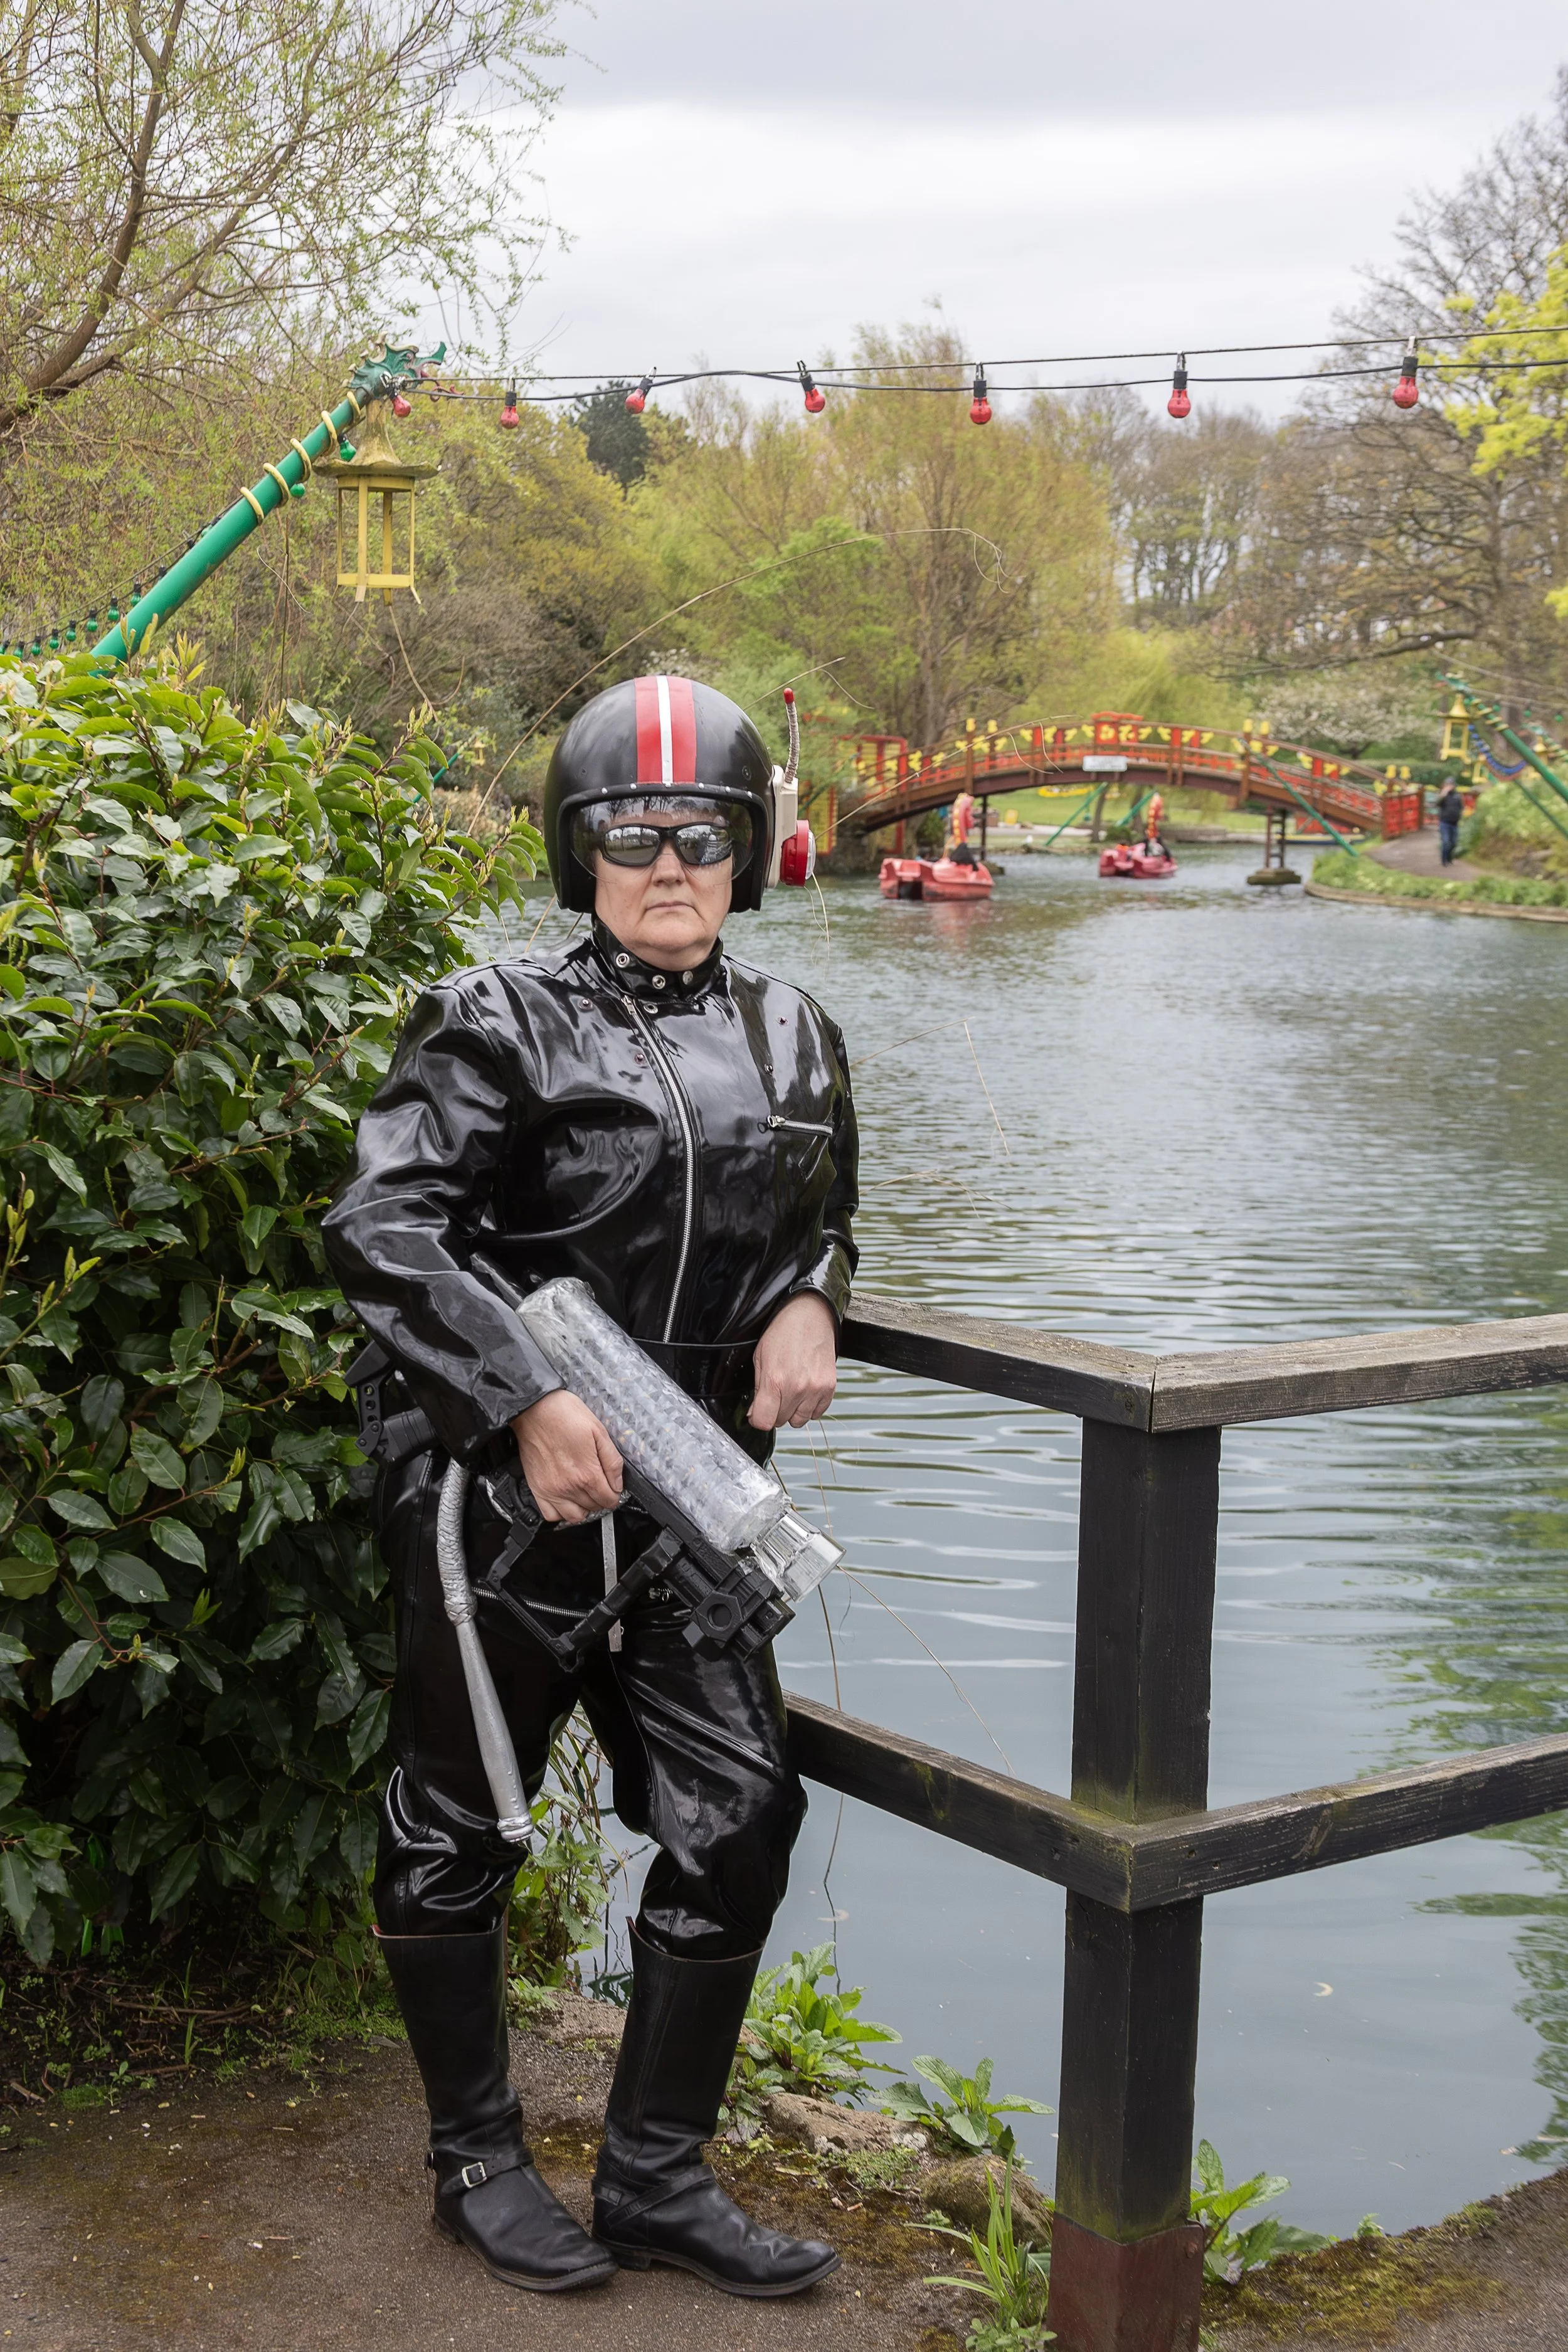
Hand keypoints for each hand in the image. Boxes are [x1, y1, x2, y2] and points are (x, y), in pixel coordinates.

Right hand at [512, 1390, 621, 1522]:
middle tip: (599, 1484)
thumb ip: (612, 1461)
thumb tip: (618, 1483)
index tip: (612, 1486)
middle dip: (601, 1498)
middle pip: (594, 1508)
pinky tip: (565, 1498)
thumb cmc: (565, 1415)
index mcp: (587, 1473)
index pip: (609, 1500)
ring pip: (574, 1517)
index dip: (615, 1493)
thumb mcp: (599, 1431)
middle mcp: (569, 1486)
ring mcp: (551, 1490)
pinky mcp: (537, 1489)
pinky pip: (551, 1515)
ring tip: (584, 1492)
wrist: (534, 1409)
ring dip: (583, 1507)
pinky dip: (560, 1511)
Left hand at [749, 1293, 837, 1431]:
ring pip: (799, 1420)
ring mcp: (815, 1389)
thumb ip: (757, 1389)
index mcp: (775, 1380)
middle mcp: (797, 1388)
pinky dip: (810, 1406)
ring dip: (793, 1410)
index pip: (763, 1422)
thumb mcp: (760, 1357)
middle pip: (780, 1422)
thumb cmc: (783, 1331)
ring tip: (791, 1389)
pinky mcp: (829, 1387)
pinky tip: (805, 1389)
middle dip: (774, 1410)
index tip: (757, 1411)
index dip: (757, 1418)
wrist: (810, 1314)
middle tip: (775, 1392)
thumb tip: (755, 1412)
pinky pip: (817, 1413)